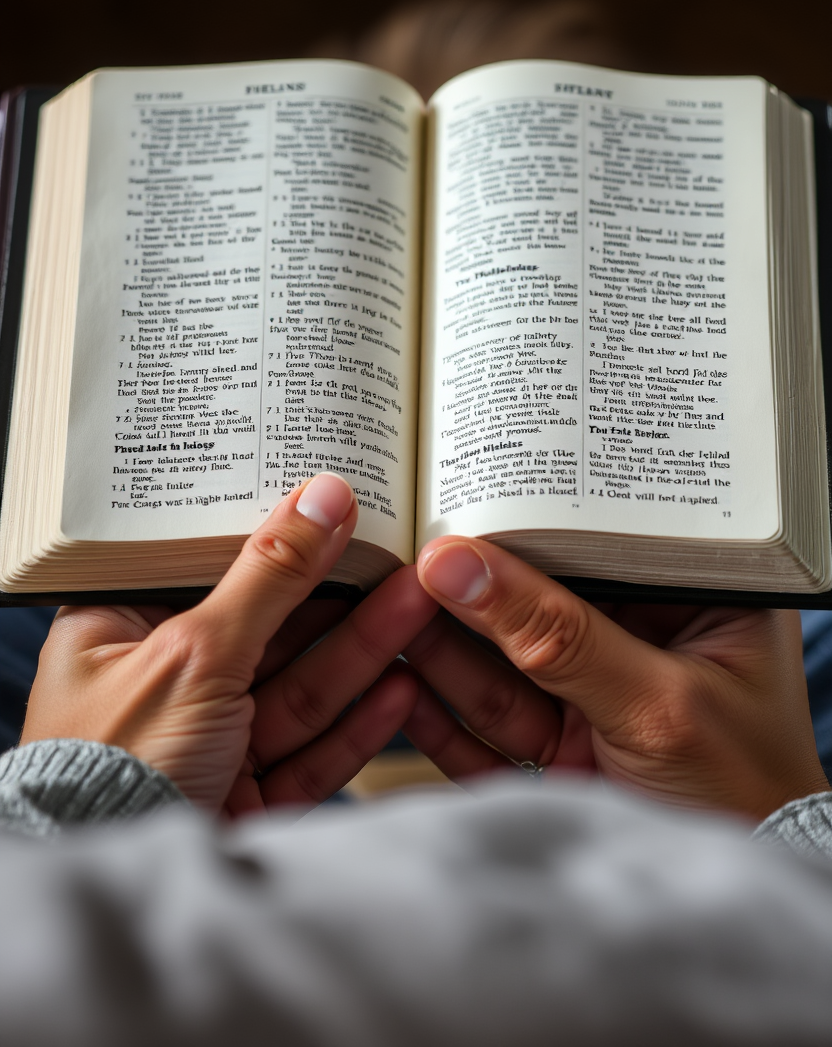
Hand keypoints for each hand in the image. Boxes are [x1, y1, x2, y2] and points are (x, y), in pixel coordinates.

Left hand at [21, 474, 437, 814]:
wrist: (120, 898)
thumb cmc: (114, 768)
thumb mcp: (195, 650)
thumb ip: (268, 575)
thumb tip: (322, 497)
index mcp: (121, 634)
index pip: (210, 570)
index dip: (276, 539)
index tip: (335, 509)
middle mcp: (163, 685)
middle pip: (268, 631)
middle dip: (340, 600)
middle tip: (399, 557)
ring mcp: (206, 743)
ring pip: (298, 689)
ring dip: (363, 652)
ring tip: (420, 606)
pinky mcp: (242, 794)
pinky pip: (309, 750)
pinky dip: (355, 724)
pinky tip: (401, 690)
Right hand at [401, 536, 829, 819]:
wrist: (736, 915)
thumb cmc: (747, 797)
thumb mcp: (656, 702)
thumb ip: (556, 636)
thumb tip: (458, 565)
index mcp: (694, 600)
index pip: (596, 544)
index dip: (525, 525)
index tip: (455, 506)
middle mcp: (642, 639)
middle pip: (535, 604)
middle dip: (467, 593)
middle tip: (402, 561)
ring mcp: (596, 696)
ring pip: (502, 666)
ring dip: (441, 647)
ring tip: (380, 610)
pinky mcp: (561, 750)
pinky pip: (490, 727)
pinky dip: (444, 715)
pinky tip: (398, 688)